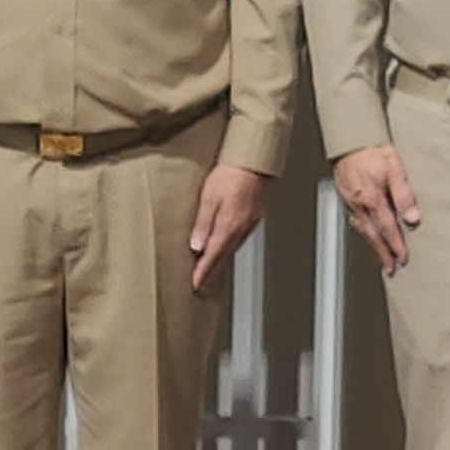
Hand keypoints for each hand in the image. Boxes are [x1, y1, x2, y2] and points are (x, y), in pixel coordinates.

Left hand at [189, 162, 271, 292]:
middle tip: (202, 288)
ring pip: (232, 249)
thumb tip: (196, 246)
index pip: (213, 257)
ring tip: (211, 273)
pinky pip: (239, 239)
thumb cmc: (230, 174)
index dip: (203, 273)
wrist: (254, 161)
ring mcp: (249, 224)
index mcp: (228, 227)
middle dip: (212, 274)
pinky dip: (229, 249)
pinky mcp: (253, 217)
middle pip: (224, 257)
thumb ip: (203, 223)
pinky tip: (225, 249)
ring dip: (221, 263)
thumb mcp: (209, 197)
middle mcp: (241, 229)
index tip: (195, 285)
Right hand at [333, 145, 421, 274]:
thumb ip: (404, 194)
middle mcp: (359, 204)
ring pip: (363, 231)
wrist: (350, 138)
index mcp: (372, 199)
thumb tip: (412, 218)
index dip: (395, 245)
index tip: (402, 259)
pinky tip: (369, 237)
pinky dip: (364, 234)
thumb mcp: (395, 168)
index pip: (387, 228)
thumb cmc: (373, 150)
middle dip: (382, 254)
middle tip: (390, 270)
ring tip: (381, 260)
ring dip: (373, 247)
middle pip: (372, 235)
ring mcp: (351, 202)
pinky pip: (356, 222)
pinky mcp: (346, 197)